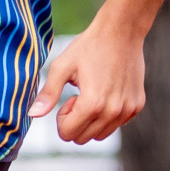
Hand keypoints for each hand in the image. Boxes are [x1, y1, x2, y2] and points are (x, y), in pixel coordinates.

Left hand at [26, 20, 145, 143]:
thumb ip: (48, 93)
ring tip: (91, 94)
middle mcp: (112, 112)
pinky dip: (107, 115)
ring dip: (91, 120)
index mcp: (92, 104)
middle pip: (84, 138)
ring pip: (101, 135)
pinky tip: (106, 91)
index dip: (62, 119)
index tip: (67, 99)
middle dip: (75, 121)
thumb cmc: (88, 46)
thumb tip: (32, 115)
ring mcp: (128, 110)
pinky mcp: (137, 106)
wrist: (121, 31)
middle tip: (77, 96)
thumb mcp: (62, 66)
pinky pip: (117, 124)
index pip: (68, 134)